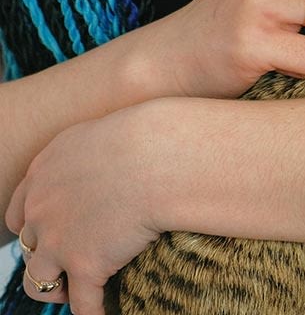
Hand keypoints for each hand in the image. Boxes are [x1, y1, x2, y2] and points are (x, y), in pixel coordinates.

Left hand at [5, 104, 163, 313]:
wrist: (157, 158)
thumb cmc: (146, 136)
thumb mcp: (105, 133)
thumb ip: (95, 151)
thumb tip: (116, 161)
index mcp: (44, 173)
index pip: (21, 210)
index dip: (35, 226)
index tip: (54, 230)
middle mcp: (41, 208)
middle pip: (28, 245)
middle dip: (47, 254)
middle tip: (70, 260)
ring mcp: (59, 240)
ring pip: (39, 282)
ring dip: (57, 288)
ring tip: (78, 292)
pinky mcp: (86, 265)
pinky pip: (83, 304)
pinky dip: (94, 310)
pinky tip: (108, 310)